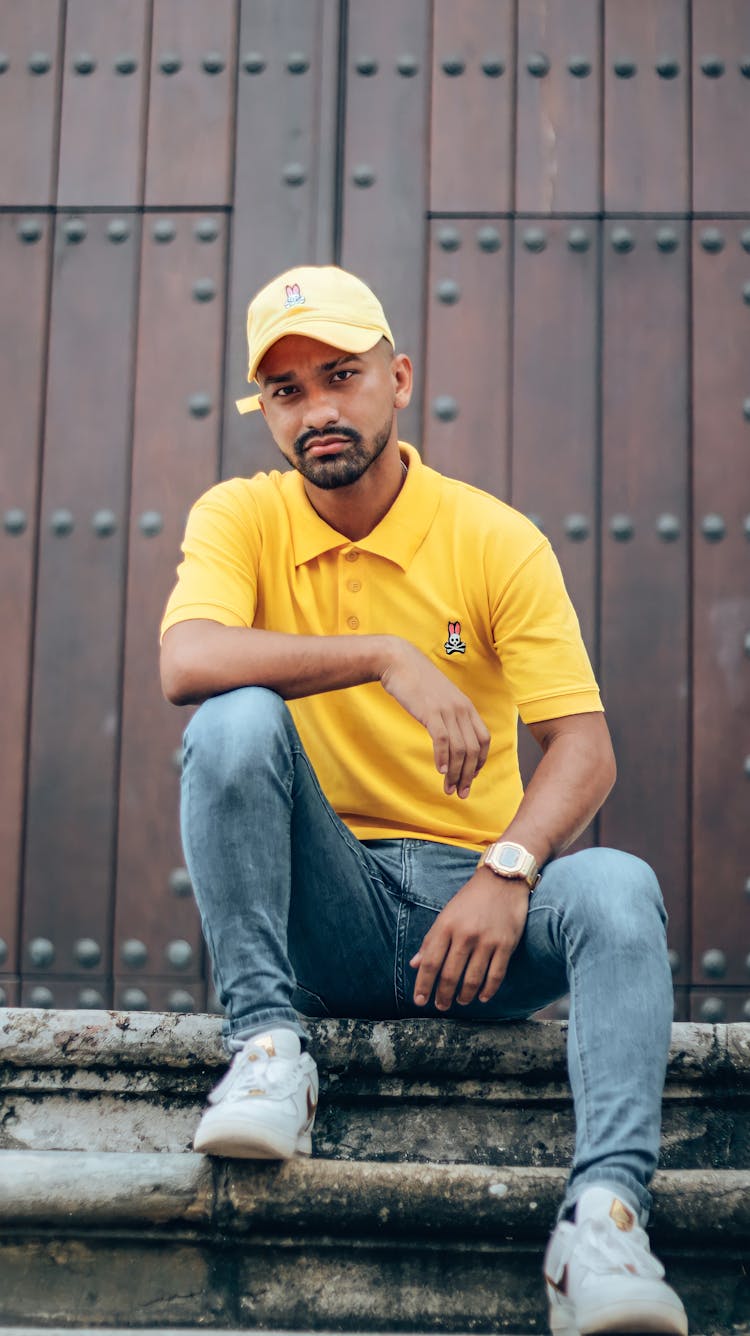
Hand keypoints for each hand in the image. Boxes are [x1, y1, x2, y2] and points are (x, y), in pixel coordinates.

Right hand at [379, 638, 490, 797]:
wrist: (399, 662)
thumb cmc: (417, 682)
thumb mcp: (440, 699)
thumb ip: (449, 716)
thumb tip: (450, 737)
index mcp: (466, 707)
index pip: (484, 740)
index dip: (480, 762)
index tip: (471, 777)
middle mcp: (462, 709)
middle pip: (473, 750)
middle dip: (469, 776)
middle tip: (461, 793)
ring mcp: (447, 711)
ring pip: (460, 750)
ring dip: (456, 774)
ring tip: (449, 789)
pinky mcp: (431, 712)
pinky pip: (442, 741)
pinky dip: (443, 758)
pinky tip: (440, 771)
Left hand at [410, 868, 529, 1008]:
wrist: (502, 879)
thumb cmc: (470, 899)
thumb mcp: (446, 914)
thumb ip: (430, 940)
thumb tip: (415, 965)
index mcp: (446, 926)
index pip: (430, 962)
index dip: (423, 984)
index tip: (420, 1000)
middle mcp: (465, 934)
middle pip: (450, 974)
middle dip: (443, 995)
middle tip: (442, 1006)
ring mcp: (487, 940)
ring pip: (472, 978)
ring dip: (464, 995)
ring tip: (461, 1001)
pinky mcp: (506, 944)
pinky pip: (496, 975)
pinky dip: (488, 990)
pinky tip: (482, 997)